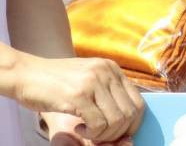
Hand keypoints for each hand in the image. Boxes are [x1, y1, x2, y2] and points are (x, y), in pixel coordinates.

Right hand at [8, 56, 141, 144]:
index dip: (132, 124)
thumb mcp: (88, 78)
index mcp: (113, 69)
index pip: (139, 102)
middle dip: (118, 132)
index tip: (118, 134)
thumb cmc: (55, 81)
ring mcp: (94, 83)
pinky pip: (99, 124)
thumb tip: (126, 118)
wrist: (27, 73)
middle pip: (130, 113)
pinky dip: (92, 133)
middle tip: (100, 135)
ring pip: (117, 120)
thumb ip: (106, 91)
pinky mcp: (78, 95)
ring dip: (104, 134)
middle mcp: (107, 73)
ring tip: (88, 131)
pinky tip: (78, 127)